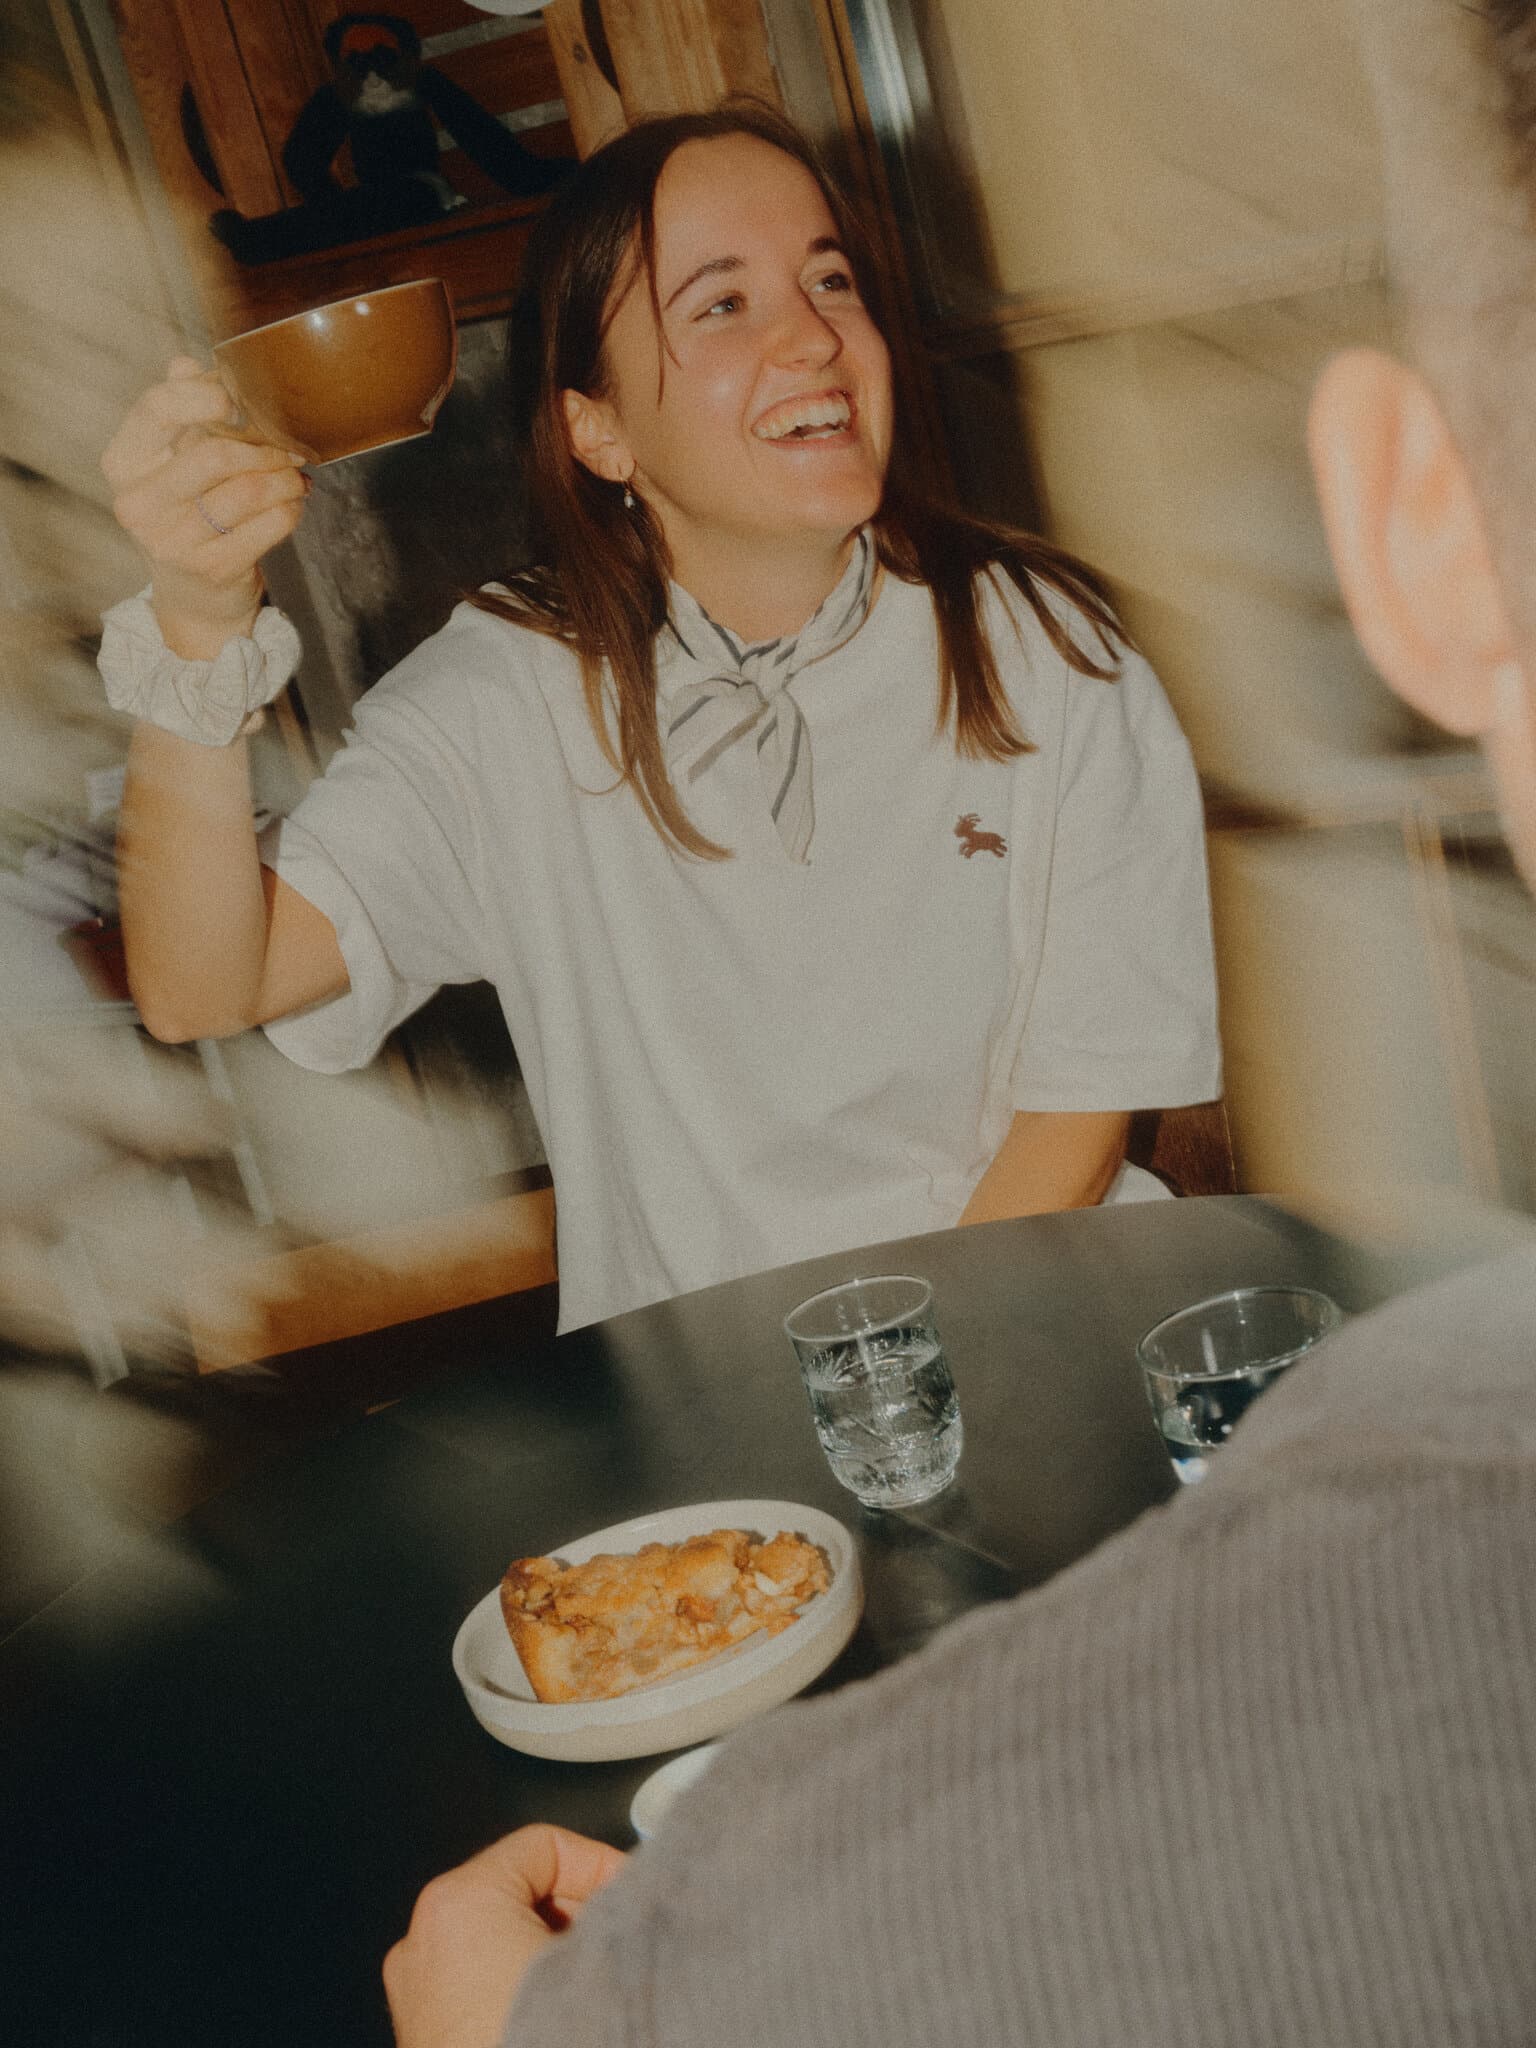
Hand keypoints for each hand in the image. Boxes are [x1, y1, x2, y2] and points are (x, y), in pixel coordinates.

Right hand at [101, 356, 309, 656]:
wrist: (194, 598)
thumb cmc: (187, 513)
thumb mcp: (171, 462)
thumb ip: (179, 411)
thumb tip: (186, 366)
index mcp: (123, 464)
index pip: (156, 409)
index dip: (203, 396)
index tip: (237, 400)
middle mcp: (138, 504)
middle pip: (214, 454)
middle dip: (263, 447)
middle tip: (289, 448)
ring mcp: (172, 542)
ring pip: (248, 491)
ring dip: (285, 478)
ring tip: (296, 476)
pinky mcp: (212, 570)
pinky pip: (271, 524)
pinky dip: (292, 507)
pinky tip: (293, 502)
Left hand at [384, 1825, 628, 2047]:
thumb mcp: (597, 1962)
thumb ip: (623, 1912)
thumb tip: (652, 1897)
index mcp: (457, 1904)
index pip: (546, 1845)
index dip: (602, 1866)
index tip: (636, 1897)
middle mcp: (423, 1944)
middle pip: (523, 1893)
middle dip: (579, 1917)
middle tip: (621, 1948)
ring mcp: (417, 1996)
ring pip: (504, 1943)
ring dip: (556, 1960)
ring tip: (596, 1994)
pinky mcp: (425, 2038)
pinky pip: (482, 1987)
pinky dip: (525, 1993)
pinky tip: (564, 2025)